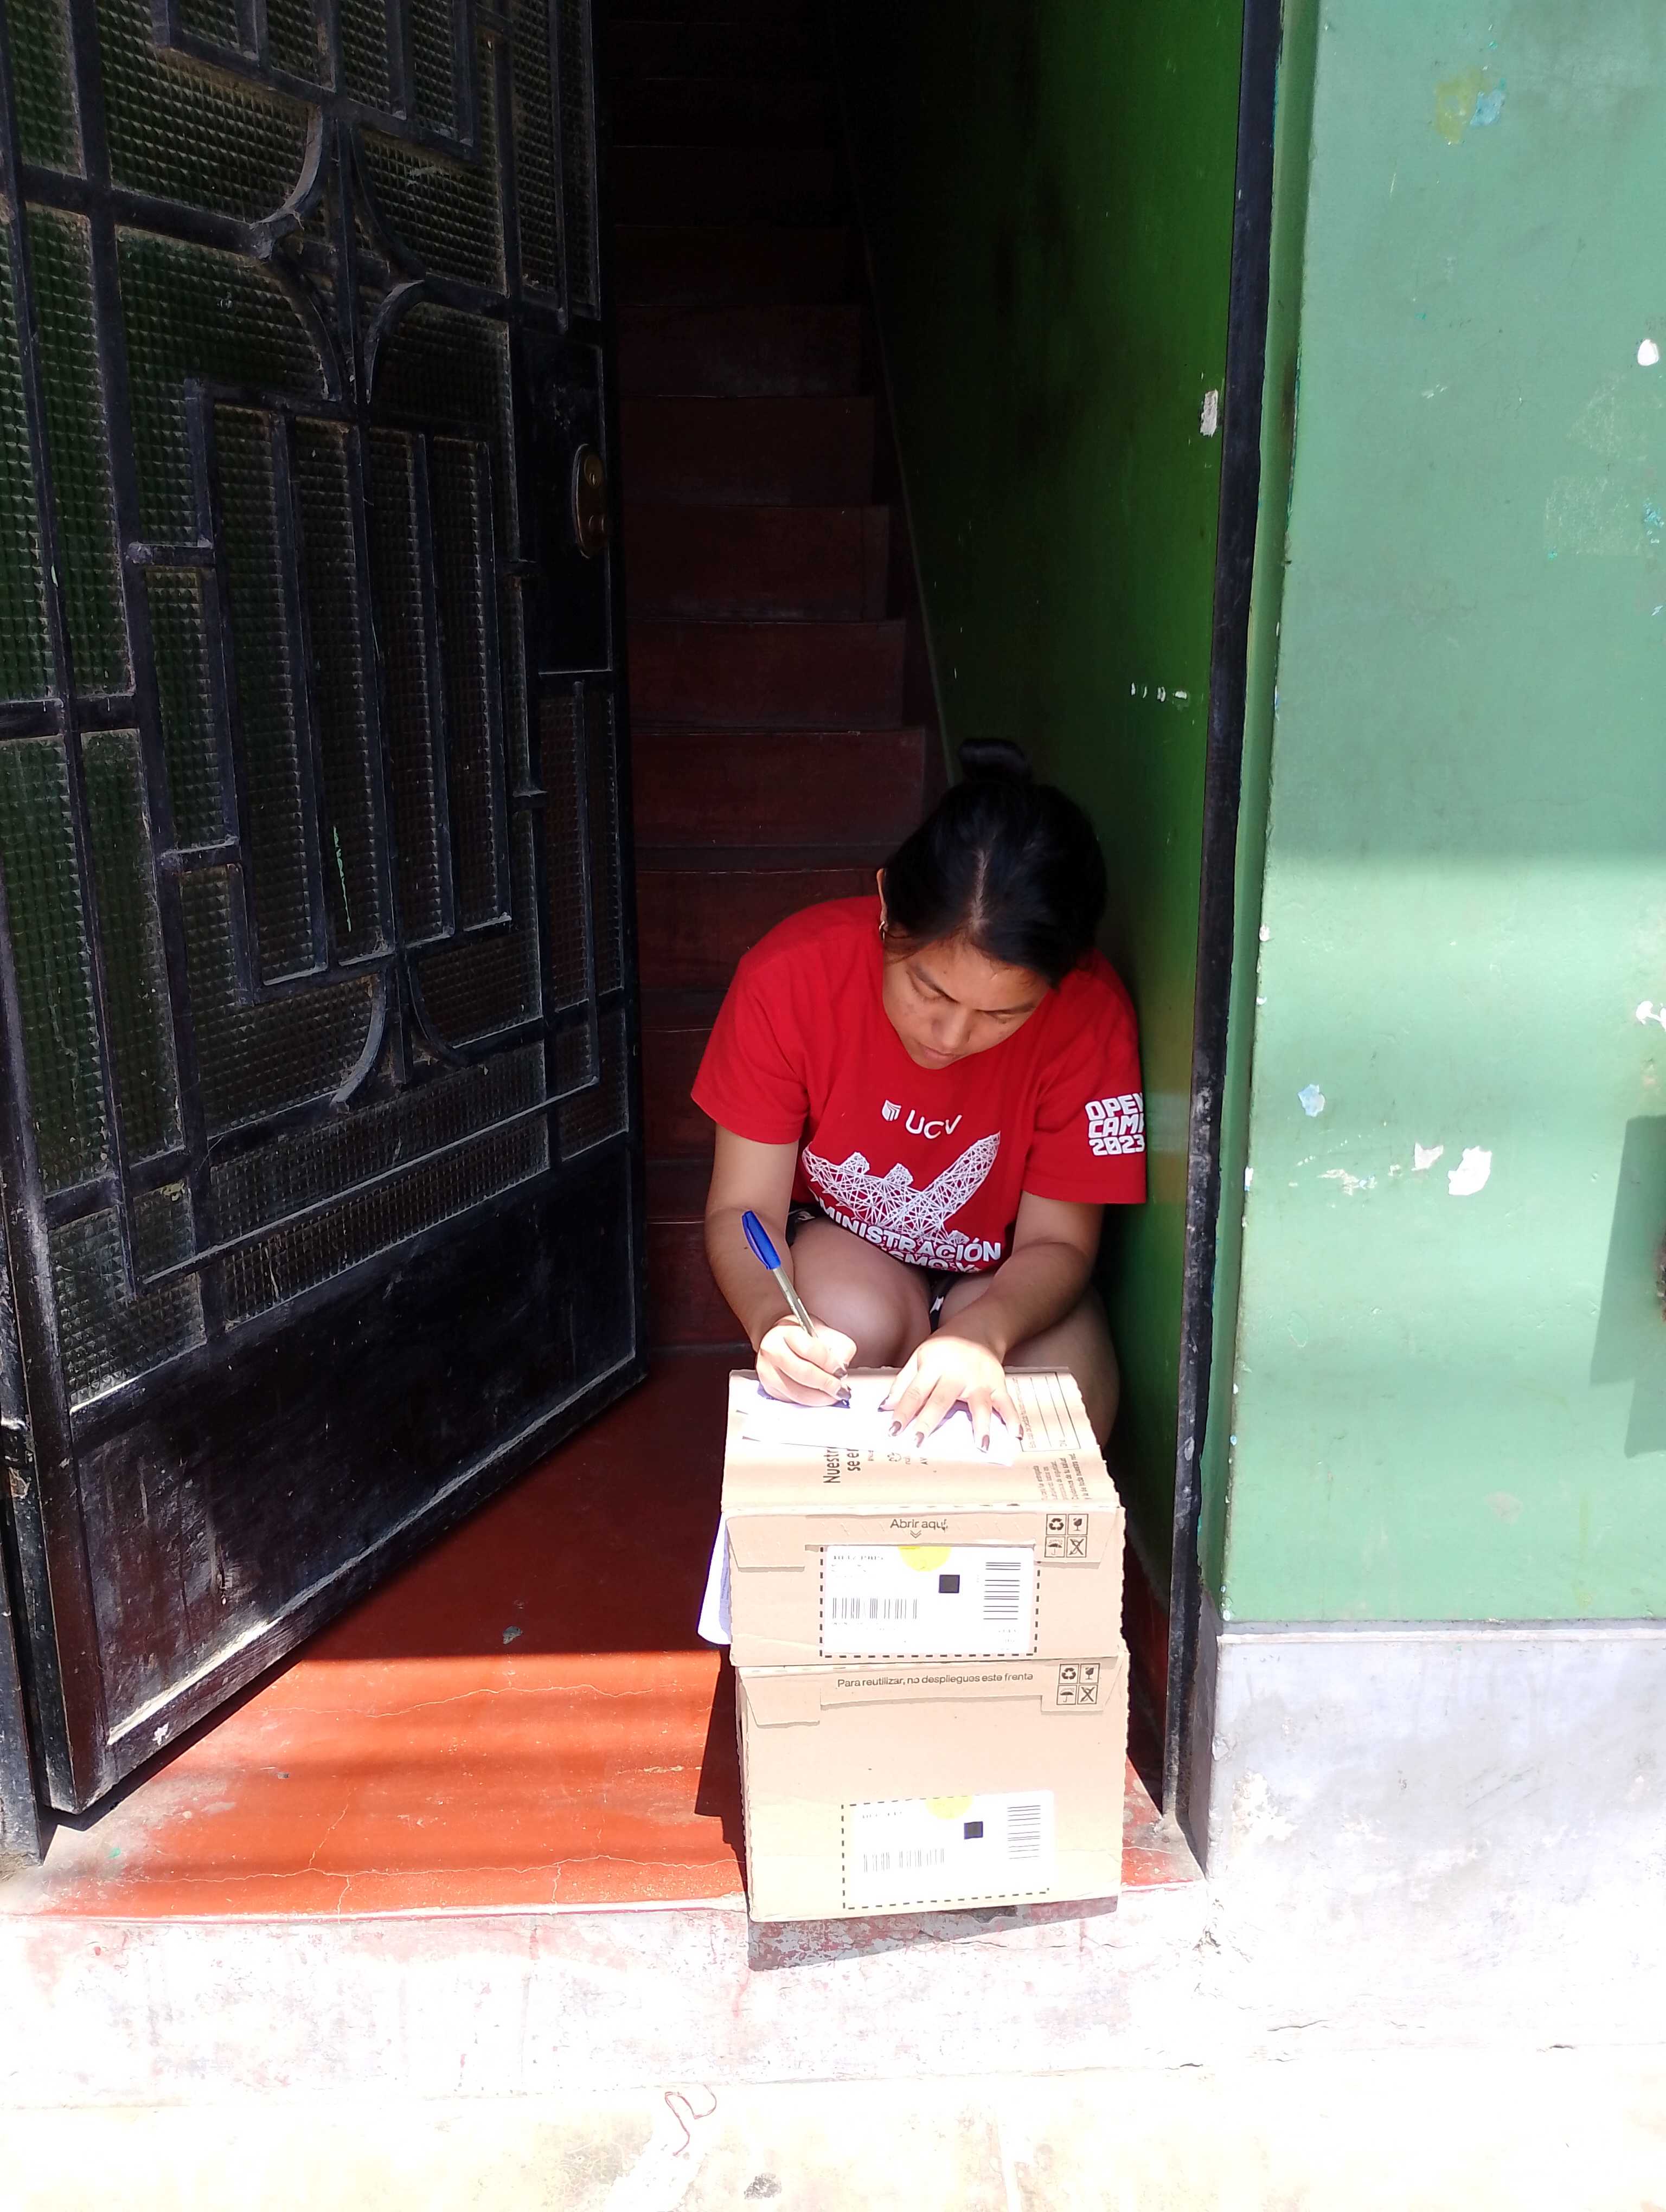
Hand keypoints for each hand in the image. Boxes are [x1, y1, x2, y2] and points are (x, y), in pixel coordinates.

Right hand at [756, 1318, 856, 1404]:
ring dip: (820, 1397)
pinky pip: (793, 1401)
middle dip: (827, 1384)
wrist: (780, 1339)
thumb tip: (843, 1365)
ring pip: (797, 1392)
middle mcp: (772, 1351)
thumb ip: (839, 1345)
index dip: (829, 1364)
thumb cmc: (801, 1335)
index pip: (809, 1350)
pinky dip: (811, 1402)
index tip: (841, 1371)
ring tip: (834, 1395)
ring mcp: (768, 1372)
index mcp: (785, 1332)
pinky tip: (821, 1397)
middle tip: (841, 1388)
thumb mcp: (823, 1331)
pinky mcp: (769, 1388)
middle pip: (803, 1374)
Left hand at [883, 1333, 1019, 1452]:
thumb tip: (886, 1407)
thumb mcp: (920, 1356)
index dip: (903, 1411)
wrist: (980, 1327)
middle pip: (942, 1399)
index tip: (893, 1430)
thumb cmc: (945, 1346)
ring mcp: (979, 1378)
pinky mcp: (997, 1382)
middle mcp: (956, 1372)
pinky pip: (1006, 1402)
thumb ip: (904, 1382)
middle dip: (929, 1421)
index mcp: (933, 1364)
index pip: (915, 1391)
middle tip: (918, 1441)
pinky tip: (1015, 1434)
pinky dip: (1012, 1418)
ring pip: (979, 1404)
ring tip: (980, 1446)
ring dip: (980, 1425)